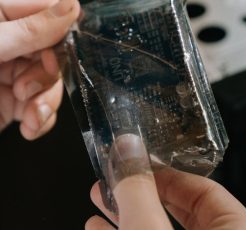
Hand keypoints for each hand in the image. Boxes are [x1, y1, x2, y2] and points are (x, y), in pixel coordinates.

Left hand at [0, 0, 79, 139]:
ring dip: (46, 103)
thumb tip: (71, 7)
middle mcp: (11, 44)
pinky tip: (30, 126)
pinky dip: (41, 120)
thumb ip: (30, 29)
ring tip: (30, 114)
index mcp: (1, 17)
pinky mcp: (16, 103)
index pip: (48, 11)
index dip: (61, 31)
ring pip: (53, 83)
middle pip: (56, 52)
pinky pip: (44, 108)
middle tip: (28, 87)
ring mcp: (14, 74)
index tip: (56, 52)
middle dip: (48, 76)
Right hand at [85, 137, 245, 229]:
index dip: (168, 173)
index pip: (207, 191)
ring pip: (160, 229)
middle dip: (140, 192)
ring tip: (102, 200)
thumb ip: (140, 191)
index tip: (139, 164)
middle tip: (114, 178)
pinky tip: (100, 228)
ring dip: (127, 213)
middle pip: (180, 211)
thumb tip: (127, 149)